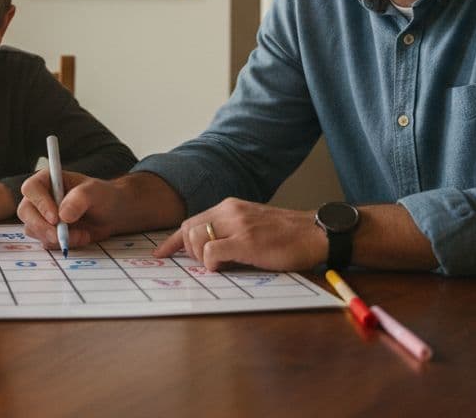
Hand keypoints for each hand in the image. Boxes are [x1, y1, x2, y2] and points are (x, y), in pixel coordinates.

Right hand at [18, 169, 124, 248]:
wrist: (112, 215)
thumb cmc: (103, 196)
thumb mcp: (95, 192)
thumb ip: (80, 199)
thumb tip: (63, 215)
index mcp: (47, 179)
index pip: (31, 188)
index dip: (40, 203)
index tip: (55, 218)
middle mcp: (40, 197)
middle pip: (25, 211)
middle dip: (42, 227)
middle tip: (60, 236)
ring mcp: (41, 216)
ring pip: (33, 229)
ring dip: (55, 237)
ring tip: (82, 234)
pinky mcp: (47, 232)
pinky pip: (45, 242)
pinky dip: (62, 244)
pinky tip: (80, 237)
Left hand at [153, 198, 324, 271]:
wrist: (314, 234)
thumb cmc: (286, 235)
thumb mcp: (252, 224)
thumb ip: (229, 230)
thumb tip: (205, 250)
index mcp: (229, 207)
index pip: (190, 221)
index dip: (173, 240)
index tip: (161, 254)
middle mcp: (229, 211)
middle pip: (188, 230)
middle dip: (187, 251)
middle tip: (203, 264)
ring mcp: (238, 225)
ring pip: (196, 239)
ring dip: (200, 258)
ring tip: (218, 265)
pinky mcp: (247, 241)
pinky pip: (211, 252)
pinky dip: (210, 264)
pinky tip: (223, 267)